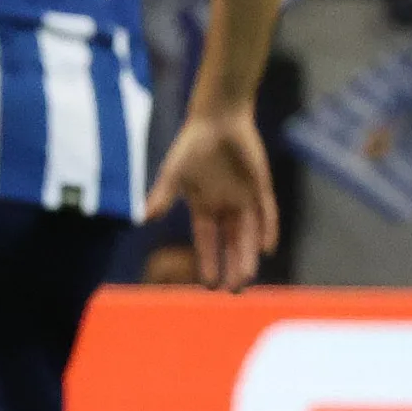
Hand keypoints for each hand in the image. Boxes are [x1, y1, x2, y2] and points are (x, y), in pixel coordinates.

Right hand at [143, 106, 276, 291]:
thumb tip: (143, 217)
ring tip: (247, 279)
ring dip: (249, 256)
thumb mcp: (174, 172)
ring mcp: (245, 198)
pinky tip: (267, 247)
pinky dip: (267, 229)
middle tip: (234, 291)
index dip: (209, 262)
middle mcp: (226, 207)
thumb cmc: (192, 145)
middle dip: (233, 266)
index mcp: (204, 207)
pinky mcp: (261, 187)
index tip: (209, 286)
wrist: (217, 119)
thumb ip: (163, 195)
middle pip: (231, 243)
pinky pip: (266, 212)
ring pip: (249, 234)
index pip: (207, 241)